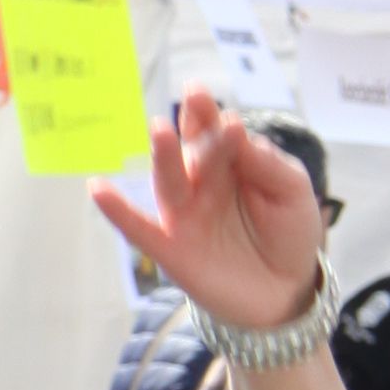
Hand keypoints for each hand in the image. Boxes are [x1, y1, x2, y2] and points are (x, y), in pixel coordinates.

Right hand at [94, 95, 327, 330]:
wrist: (286, 291)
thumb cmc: (288, 233)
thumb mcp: (292, 192)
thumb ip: (270, 164)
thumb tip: (239, 132)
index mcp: (230, 162)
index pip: (217, 131)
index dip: (211, 115)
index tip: (209, 101)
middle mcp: (202, 182)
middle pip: (194, 149)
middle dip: (194, 124)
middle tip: (195, 97)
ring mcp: (184, 214)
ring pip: (169, 180)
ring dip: (163, 155)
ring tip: (161, 130)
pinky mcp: (172, 249)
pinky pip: (139, 229)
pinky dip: (117, 211)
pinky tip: (97, 190)